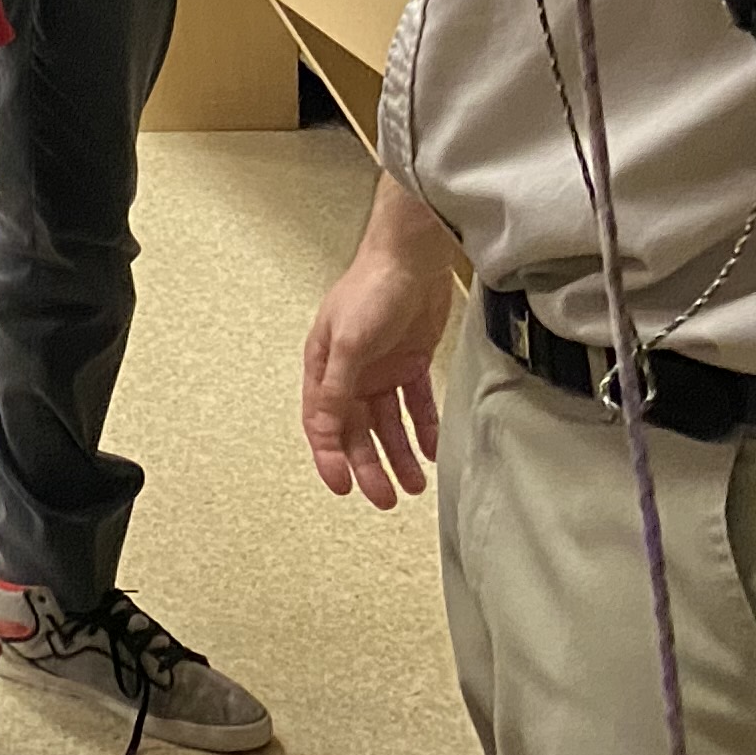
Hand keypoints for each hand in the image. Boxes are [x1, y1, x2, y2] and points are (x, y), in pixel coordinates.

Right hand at [302, 227, 453, 507]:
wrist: (414, 257)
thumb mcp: (348, 342)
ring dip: (399, 454)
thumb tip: (324, 428)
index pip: (323, 422)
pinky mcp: (410, 362)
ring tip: (414, 485)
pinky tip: (433, 451)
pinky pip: (416, 406)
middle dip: (369, 466)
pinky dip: (423, 430)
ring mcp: (382, 368)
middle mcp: (351, 371)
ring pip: (388, 424)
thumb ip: (336, 388)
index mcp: (325, 366)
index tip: (343, 487)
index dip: (330, 457)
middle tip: (385, 497)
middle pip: (357, 430)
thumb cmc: (372, 287)